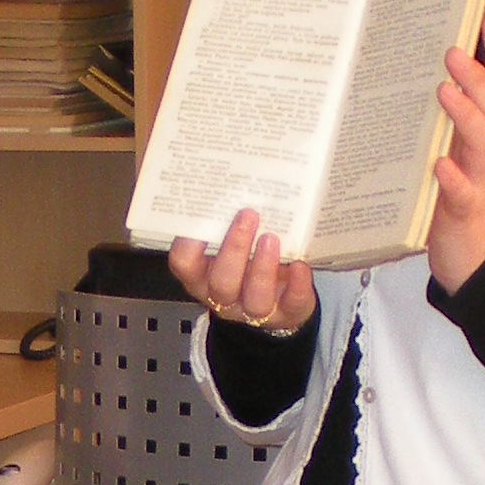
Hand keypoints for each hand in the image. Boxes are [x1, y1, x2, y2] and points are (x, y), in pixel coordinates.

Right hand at [166, 210, 314, 333]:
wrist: (280, 295)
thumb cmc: (248, 257)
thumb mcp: (230, 241)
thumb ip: (226, 220)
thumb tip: (236, 171)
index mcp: (203, 274)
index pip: (184, 264)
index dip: (187, 245)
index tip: (202, 216)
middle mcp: (223, 295)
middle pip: (221, 282)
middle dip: (234, 249)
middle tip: (249, 214)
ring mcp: (254, 309)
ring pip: (254, 298)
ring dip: (262, 268)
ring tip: (272, 237)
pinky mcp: (286, 313)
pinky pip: (291, 303)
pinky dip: (297, 284)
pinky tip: (300, 264)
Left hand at [427, 8, 484, 294]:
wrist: (471, 260)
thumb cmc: (454, 199)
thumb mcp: (451, 151)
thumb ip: (444, 119)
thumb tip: (421, 74)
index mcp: (481, 135)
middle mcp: (484, 152)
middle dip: (477, 76)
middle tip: (452, 49)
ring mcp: (477, 181)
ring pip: (483, 143)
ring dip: (466, 115)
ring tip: (445, 91)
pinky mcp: (463, 213)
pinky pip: (463, 193)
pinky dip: (454, 178)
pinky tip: (440, 164)